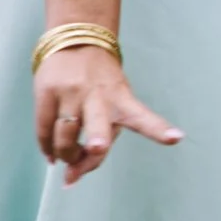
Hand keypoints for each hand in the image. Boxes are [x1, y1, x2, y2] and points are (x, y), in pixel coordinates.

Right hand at [35, 45, 180, 184]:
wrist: (77, 42)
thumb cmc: (100, 82)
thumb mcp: (114, 101)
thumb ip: (101, 137)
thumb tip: (71, 178)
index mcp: (122, 98)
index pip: (141, 116)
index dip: (158, 129)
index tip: (177, 138)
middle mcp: (98, 96)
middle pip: (98, 122)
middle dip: (97, 138)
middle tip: (97, 147)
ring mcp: (71, 94)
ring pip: (64, 136)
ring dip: (66, 156)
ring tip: (67, 159)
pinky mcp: (47, 93)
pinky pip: (43, 130)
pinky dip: (47, 149)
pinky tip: (52, 156)